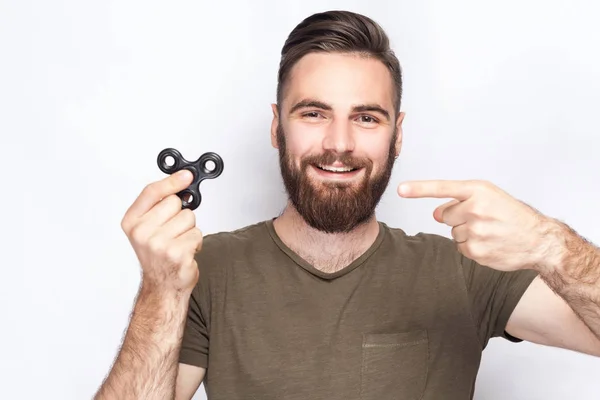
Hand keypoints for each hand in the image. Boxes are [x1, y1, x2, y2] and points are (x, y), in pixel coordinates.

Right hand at [121, 169, 201, 292]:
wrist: (163, 286)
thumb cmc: (158, 256)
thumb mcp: (148, 227)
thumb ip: (159, 205)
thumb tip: (182, 180)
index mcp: (132, 222)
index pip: (152, 192)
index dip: (171, 181)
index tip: (186, 175)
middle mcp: (142, 233)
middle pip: (175, 202)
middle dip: (180, 214)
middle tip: (173, 231)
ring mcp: (159, 244)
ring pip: (188, 218)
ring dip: (189, 230)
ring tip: (178, 243)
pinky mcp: (177, 253)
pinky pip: (197, 234)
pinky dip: (195, 242)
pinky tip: (185, 252)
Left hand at [397, 179, 555, 271]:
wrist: (539, 240)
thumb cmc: (512, 215)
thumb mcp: (491, 197)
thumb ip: (460, 200)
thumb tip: (435, 213)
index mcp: (478, 190)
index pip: (443, 188)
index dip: (419, 189)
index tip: (401, 190)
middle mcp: (475, 209)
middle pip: (444, 215)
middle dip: (457, 217)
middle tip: (482, 219)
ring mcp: (475, 231)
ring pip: (452, 232)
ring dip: (465, 232)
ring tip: (489, 231)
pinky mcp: (476, 251)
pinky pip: (459, 247)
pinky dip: (471, 246)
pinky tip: (488, 243)